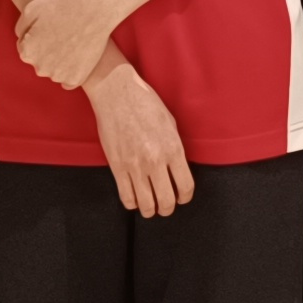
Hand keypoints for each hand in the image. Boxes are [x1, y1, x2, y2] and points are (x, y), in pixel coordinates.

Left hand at [13, 0, 120, 91]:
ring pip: (55, 71)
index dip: (38, 37)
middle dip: (48, 51)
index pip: (27, 49)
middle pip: (41, 62)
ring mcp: (59, 75)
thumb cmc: (63, 5)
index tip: (50, 28)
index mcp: (27, 52)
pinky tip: (77, 57)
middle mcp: (40, 68)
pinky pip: (69, 81)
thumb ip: (21, 28)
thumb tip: (22, 40)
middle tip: (63, 34)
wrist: (95, 9)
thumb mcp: (31, 8)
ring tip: (73, 41)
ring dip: (60, 61)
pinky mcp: (76, 79)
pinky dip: (72, 72)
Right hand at [87, 62, 195, 217]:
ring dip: (150, 210)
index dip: (185, 197)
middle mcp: (155, 161)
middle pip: (166, 201)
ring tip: (150, 206)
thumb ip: (175, 149)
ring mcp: (134, 166)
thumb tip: (178, 169)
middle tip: (166, 205)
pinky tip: (135, 198)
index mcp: (173, 148)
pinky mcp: (117, 167)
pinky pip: (126, 197)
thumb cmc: (146, 103)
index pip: (185, 186)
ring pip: (146, 205)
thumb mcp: (170, 123)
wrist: (117, 93)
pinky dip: (133, 204)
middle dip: (168, 208)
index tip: (182, 197)